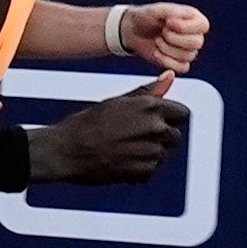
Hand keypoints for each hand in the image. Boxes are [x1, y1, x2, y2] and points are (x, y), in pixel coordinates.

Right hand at [22, 79, 186, 189]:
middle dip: (159, 139)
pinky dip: (138, 169)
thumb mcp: (117, 102)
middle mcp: (155, 127)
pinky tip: (119, 162)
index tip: (153, 123)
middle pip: (174, 136)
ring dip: (148, 154)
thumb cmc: (86, 124)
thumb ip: (148, 91)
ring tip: (122, 150)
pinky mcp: (144, 171)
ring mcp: (151, 150)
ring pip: (163, 154)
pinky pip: (151, 170)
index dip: (168, 119)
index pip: (182, 113)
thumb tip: (169, 76)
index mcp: (151, 107)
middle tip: (130, 139)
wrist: (64, 151)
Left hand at [111, 1, 207, 75]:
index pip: (203, 26)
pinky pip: (183, 68)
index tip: (168, 22)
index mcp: (194, 18)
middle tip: (162, 32)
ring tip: (157, 40)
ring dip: (167, 49)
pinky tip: (156, 53)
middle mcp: (195, 34)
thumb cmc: (146, 17)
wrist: (133, 31)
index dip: (184, 27)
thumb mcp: (156, 10)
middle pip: (197, 43)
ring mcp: (188, 49)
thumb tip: (184, 16)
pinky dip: (167, 62)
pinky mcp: (178, 62)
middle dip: (174, 38)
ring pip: (189, 56)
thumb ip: (171, 11)